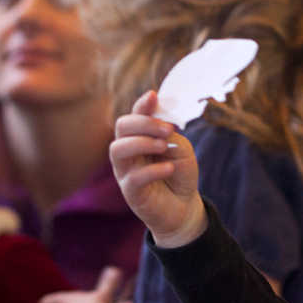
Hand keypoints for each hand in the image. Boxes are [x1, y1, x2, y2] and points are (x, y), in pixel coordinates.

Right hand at [111, 91, 206, 247]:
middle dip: (144, 123)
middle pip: (122, 127)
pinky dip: (153, 169)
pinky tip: (169, 168)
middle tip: (168, 130)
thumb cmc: (180, 173)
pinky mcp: (130, 192)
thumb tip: (160, 113)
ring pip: (118, 149)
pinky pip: (133, 177)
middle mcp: (127, 151)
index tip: (154, 96)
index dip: (142, 105)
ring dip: (142, 143)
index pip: (134, 115)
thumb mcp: (180, 147)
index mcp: (138, 137)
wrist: (184, 206)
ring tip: (164, 146)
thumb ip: (168, 132)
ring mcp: (125, 171)